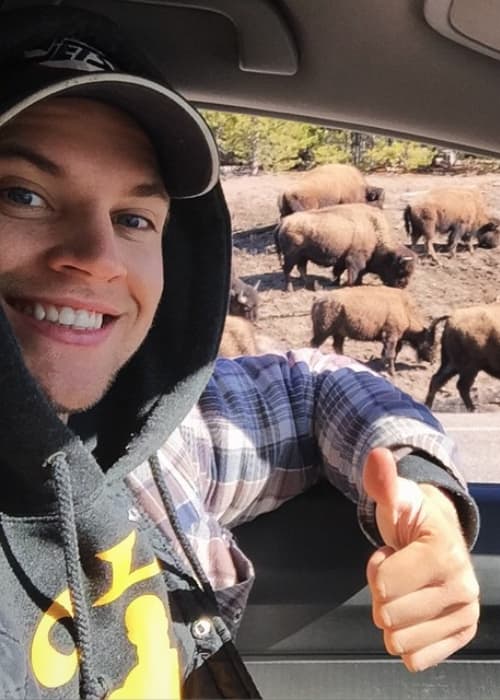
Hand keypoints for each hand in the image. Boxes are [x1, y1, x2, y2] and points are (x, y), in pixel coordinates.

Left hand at [363, 447, 479, 670]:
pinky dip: (408, 641)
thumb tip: (377, 455)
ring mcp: (465, 613)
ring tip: (407, 588)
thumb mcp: (396, 498)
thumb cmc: (412, 518)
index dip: (377, 568)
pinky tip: (415, 614)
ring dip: (393, 616)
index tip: (391, 551)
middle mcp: (462, 586)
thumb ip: (382, 482)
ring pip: (401, 640)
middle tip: (398, 571)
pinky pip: (419, 660)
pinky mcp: (462, 633)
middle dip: (382, 594)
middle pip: (389, 615)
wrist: (438, 536)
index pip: (384, 585)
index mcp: (444, 553)